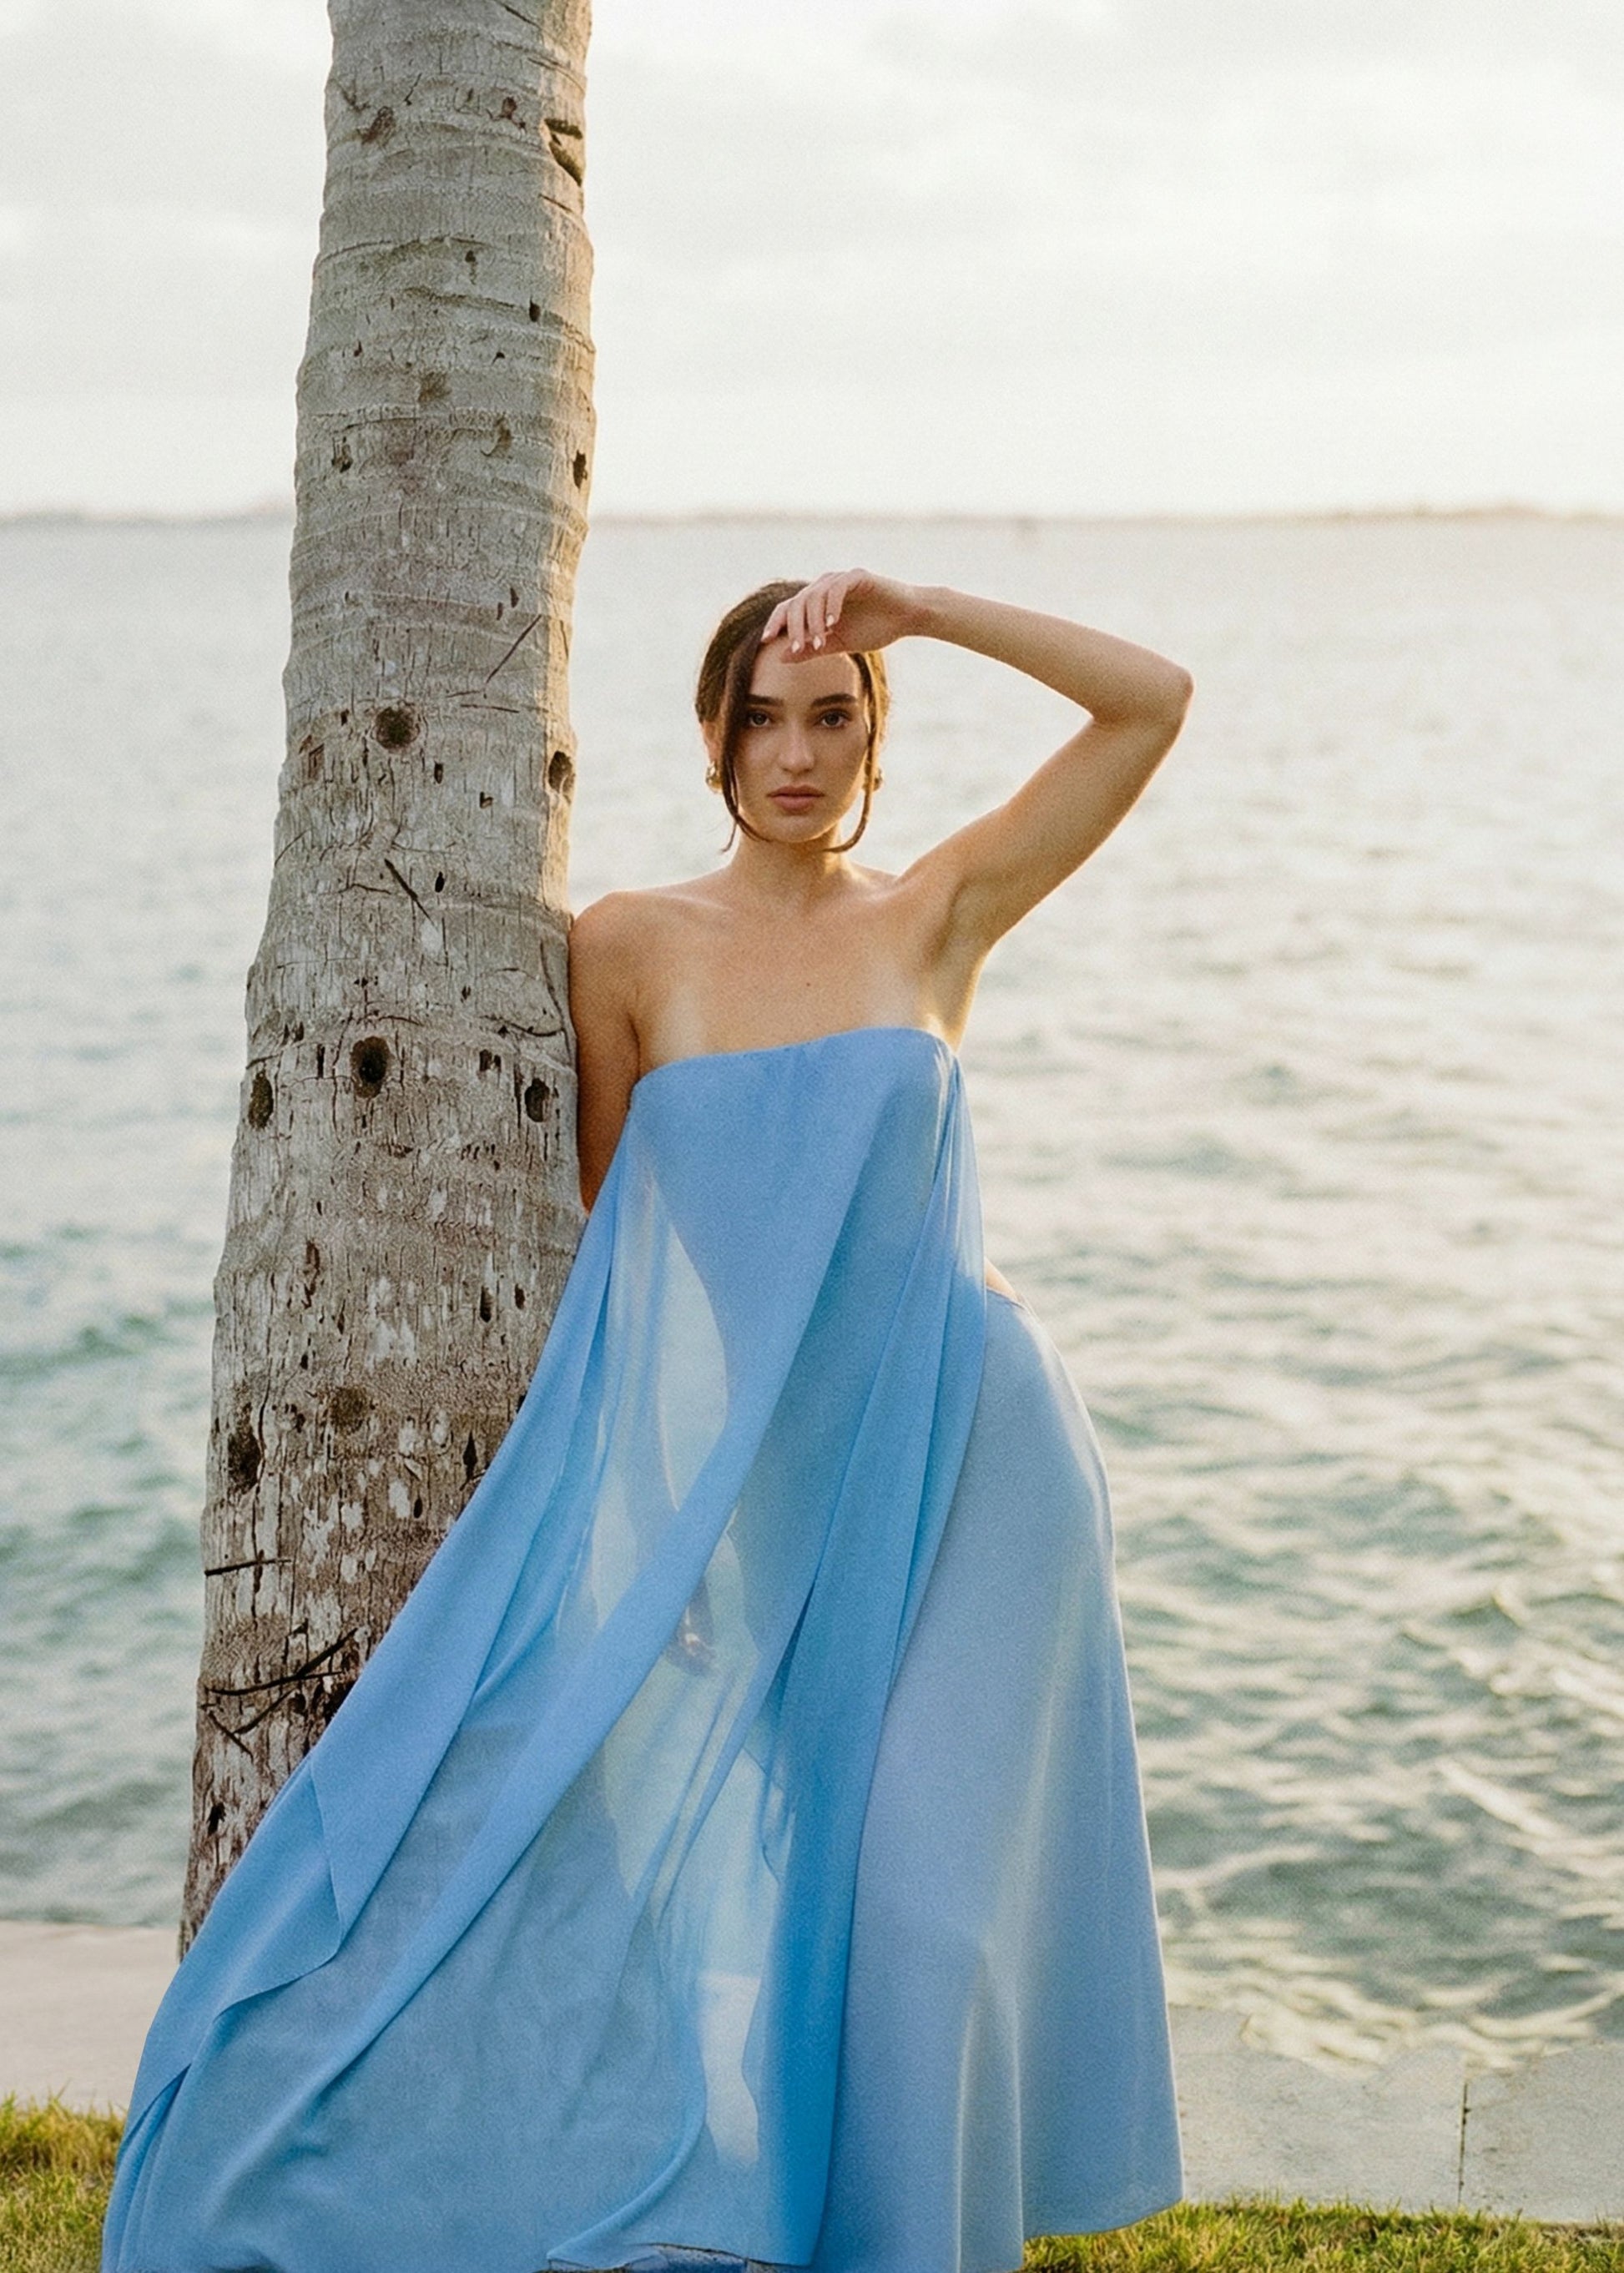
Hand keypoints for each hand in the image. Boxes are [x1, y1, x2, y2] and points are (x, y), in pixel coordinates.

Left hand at [760, 569, 923, 658]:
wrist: (907, 617)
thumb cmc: (875, 629)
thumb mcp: (838, 644)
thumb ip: (811, 649)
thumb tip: (782, 658)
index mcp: (817, 602)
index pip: (788, 608)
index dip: (775, 623)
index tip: (766, 641)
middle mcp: (824, 586)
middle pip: (797, 602)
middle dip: (794, 627)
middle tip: (798, 648)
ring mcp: (840, 580)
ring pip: (814, 596)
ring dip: (813, 622)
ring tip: (819, 643)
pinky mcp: (857, 576)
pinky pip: (837, 589)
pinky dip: (831, 606)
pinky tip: (833, 624)